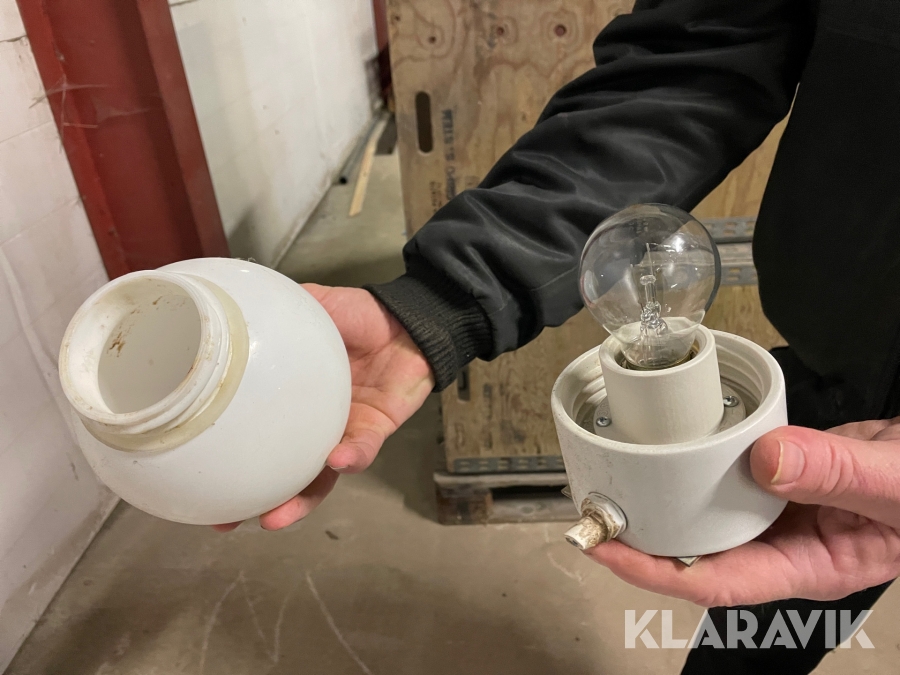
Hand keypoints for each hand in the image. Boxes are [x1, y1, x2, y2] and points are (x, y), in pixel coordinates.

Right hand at [214, 284, 433, 531]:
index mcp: (294, 402)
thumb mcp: (310, 307)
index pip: (257, 437)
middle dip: (256, 502)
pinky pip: (363, 449)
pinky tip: (335, 460)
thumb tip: (229, 305)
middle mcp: (316, 426)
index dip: (232, 462)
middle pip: (283, 475)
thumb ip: (274, 313)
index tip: (199, 486)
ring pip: (320, 479)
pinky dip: (351, 456)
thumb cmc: (358, 316)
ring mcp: (345, 432)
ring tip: (273, 517)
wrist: (406, 318)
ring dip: (300, 500)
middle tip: (225, 523)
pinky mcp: (377, 429)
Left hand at [585, 417, 899, 606]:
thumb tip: (766, 462)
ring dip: (662, 506)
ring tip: (614, 485)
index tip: (607, 547)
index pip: (717, 582)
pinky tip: (665, 458)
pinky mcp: (778, 479)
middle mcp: (784, 544)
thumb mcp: (897, 485)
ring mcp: (779, 512)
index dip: (655, 571)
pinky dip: (695, 470)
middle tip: (593, 511)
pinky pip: (727, 479)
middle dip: (643, 540)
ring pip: (708, 517)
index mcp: (809, 567)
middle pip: (698, 553)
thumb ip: (840, 473)